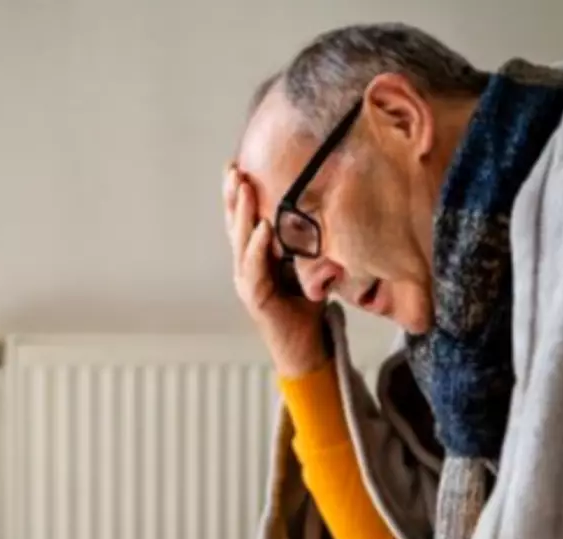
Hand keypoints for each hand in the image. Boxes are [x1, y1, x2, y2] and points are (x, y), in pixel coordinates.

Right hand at [223, 164, 327, 377]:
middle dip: (233, 195)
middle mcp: (246, 267)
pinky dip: (258, 247)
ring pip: (241, 242)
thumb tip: (328, 212)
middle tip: (235, 167)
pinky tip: (262, 228)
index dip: (239, 195)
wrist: (305, 348)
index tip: (239, 164)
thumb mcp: (310, 267)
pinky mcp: (256, 298)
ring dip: (242, 214)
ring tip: (243, 186)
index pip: (244, 221)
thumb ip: (309, 244)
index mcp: (256, 258)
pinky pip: (255, 268)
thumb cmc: (306, 308)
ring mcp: (247, 282)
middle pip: (235, 225)